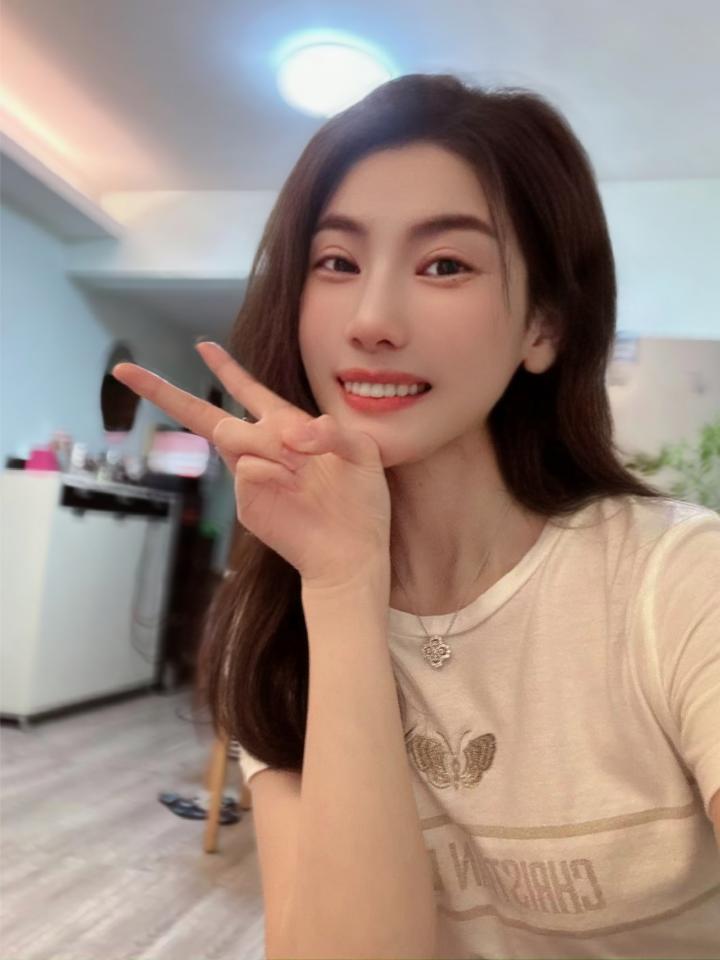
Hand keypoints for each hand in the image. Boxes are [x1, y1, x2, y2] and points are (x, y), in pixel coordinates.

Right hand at [112, 343, 390, 592]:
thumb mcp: (361, 453)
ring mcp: (249, 475)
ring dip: (268, 442)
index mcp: (288, 428)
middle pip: (205, 415)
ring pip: (231, 433)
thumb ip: (331, 432)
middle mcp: (263, 449)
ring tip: (301, 464)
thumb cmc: (360, 503)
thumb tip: (294, 434)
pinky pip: (247, 466)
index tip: (203, 346)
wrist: (353, 552)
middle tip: (128, 372)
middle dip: (164, 392)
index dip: (226, 369)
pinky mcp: (247, 501)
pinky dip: (273, 469)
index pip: (249, 392)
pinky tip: (295, 483)